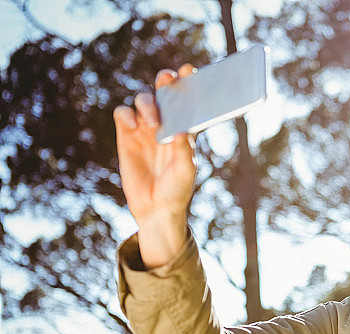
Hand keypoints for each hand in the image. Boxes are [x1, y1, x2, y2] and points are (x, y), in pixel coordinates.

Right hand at [113, 64, 196, 267]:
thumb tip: (180, 128)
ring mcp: (145, 128)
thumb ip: (183, 149)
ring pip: (143, 100)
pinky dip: (127, 114)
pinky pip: (123, 114)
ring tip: (153, 124)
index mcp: (185, 128)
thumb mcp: (185, 170)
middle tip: (167, 79)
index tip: (188, 70)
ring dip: (148, 104)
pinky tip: (134, 126)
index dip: (187, 82)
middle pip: (163, 92)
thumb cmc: (177, 189)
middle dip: (165, 81)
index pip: (188, 100)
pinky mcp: (126, 136)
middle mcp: (166, 124)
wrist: (155, 208)